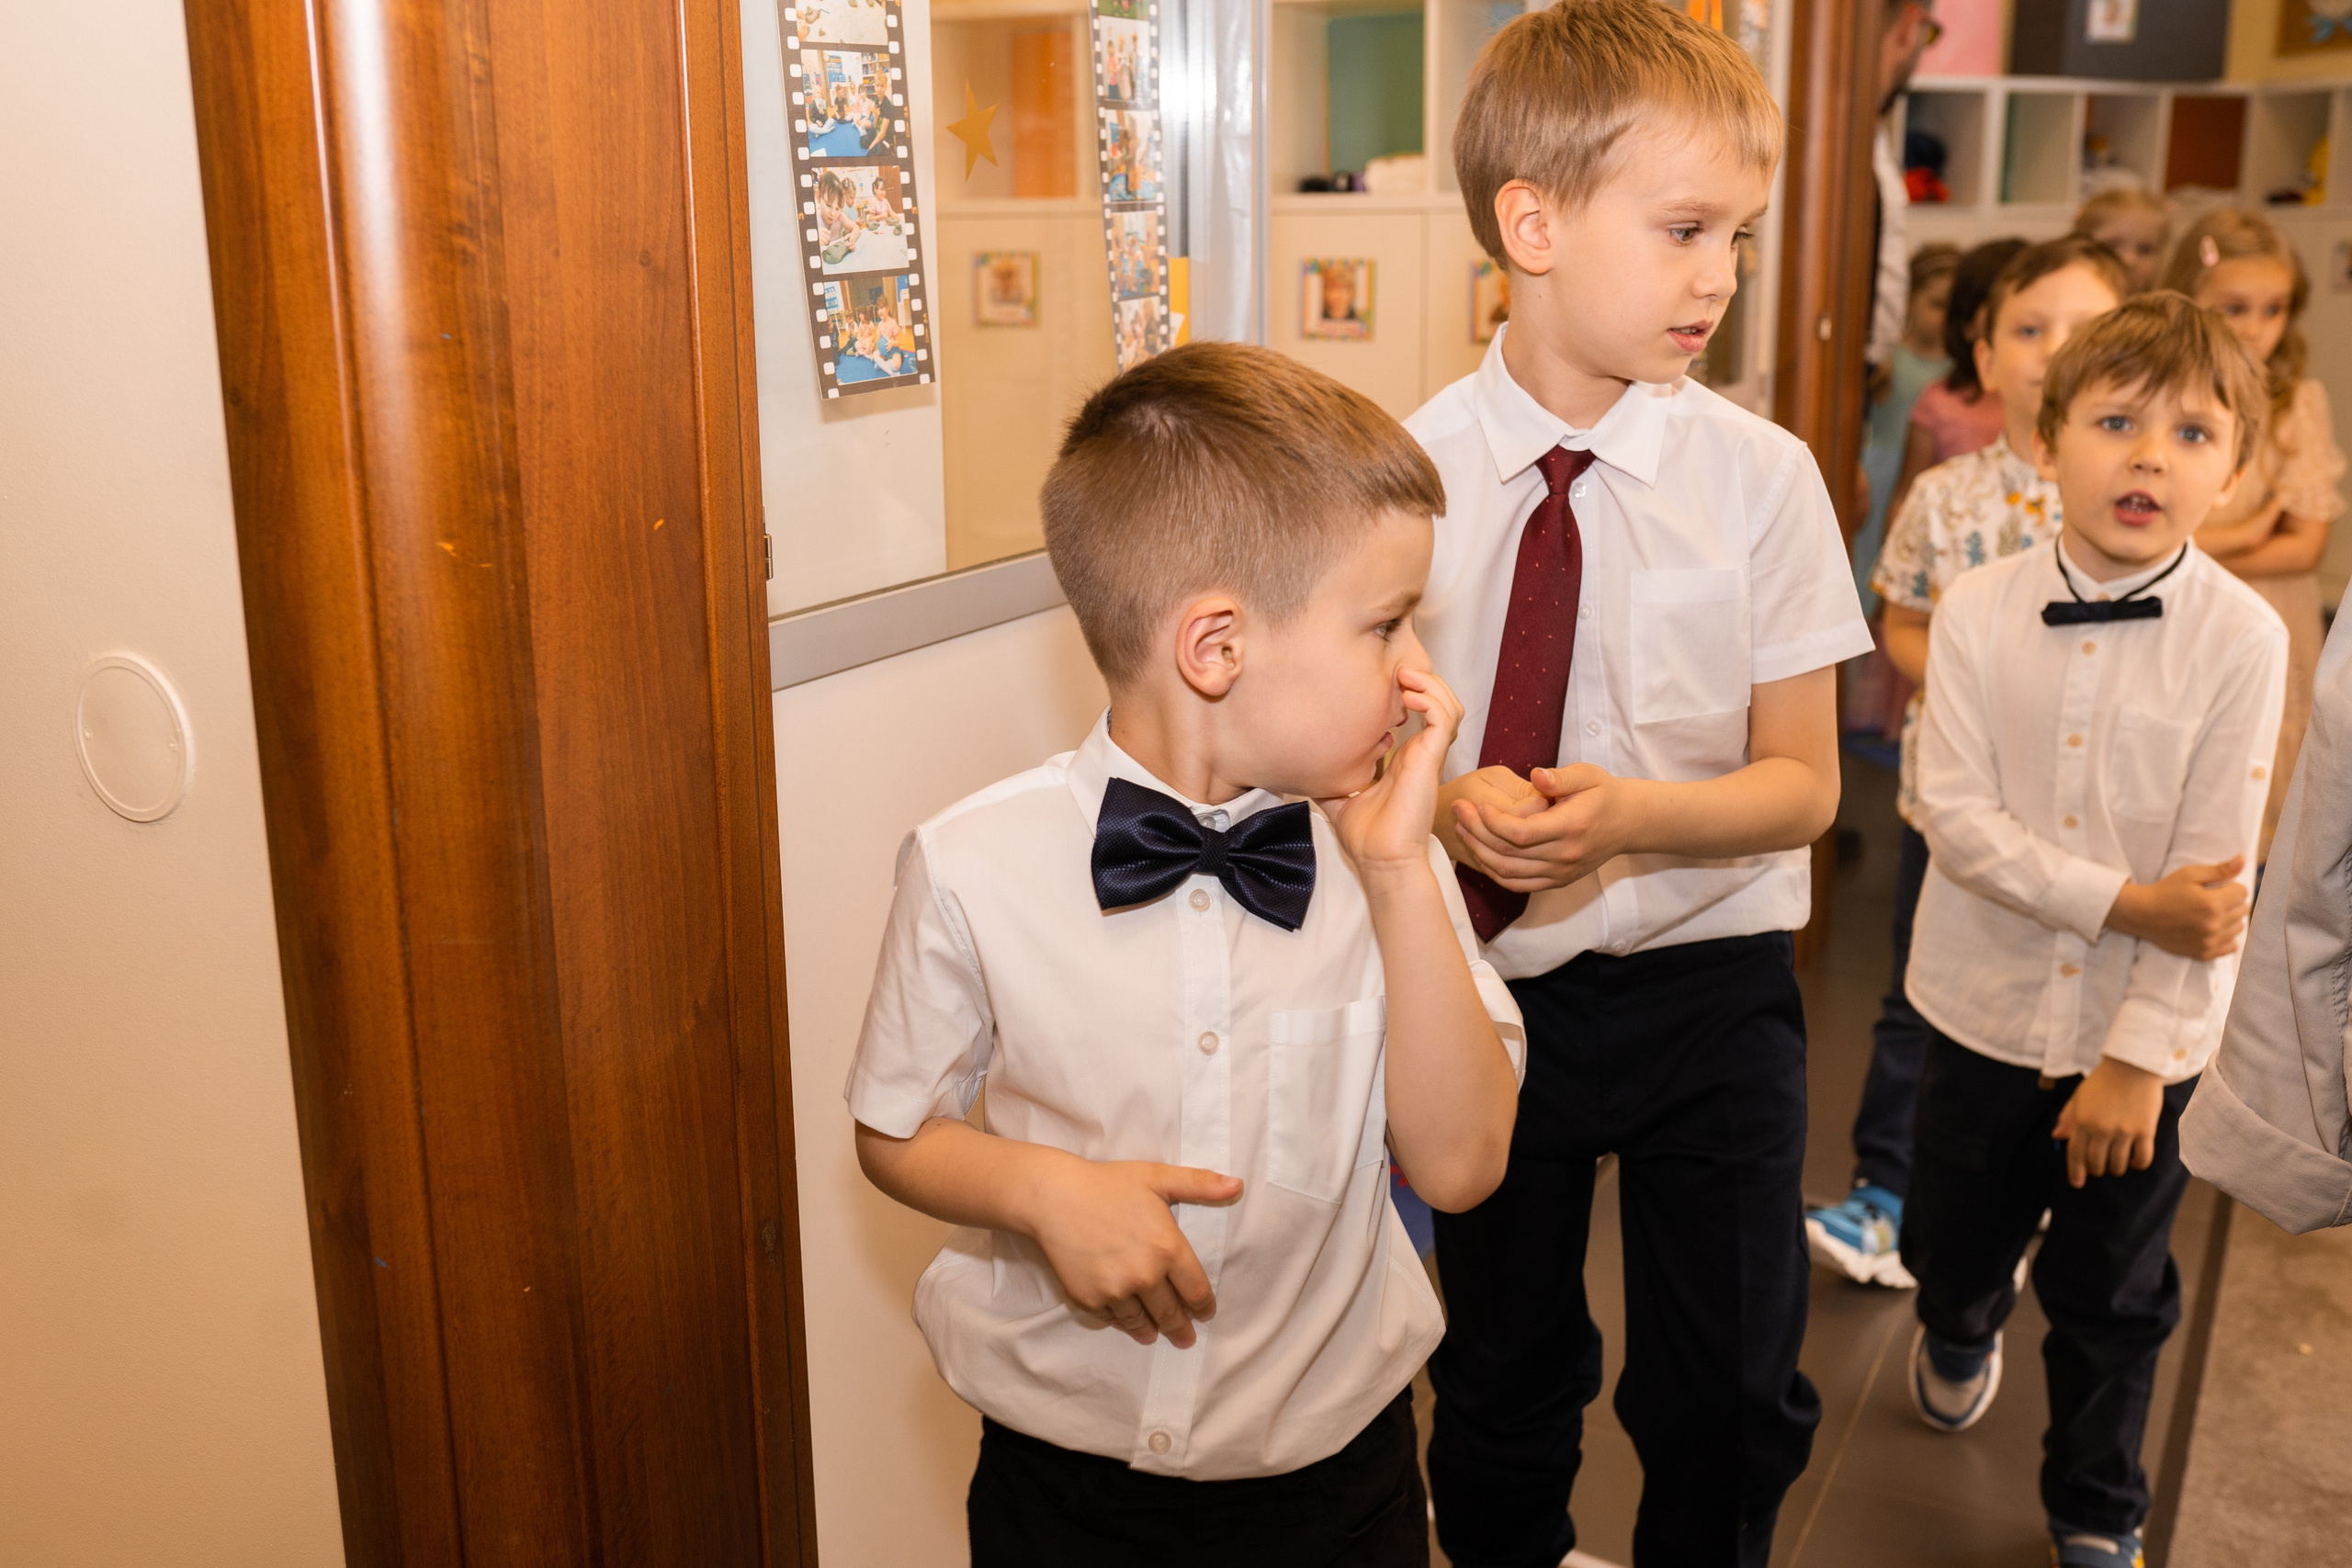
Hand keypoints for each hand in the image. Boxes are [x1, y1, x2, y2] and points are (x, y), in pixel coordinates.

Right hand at [1028, 1157, 1240, 1346]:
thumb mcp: (1157, 1178)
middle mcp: (1145, 1276)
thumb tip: (1237, 1185)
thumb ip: (1200, 1184)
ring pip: (1142, 1323)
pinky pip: (1113, 1319)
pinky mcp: (1090, 1299)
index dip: (1204, 1307)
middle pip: (1171, 1314)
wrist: (1054, 1197)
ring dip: (1152, 1331)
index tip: (1206, 1314)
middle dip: (1181, 1329)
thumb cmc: (1109, 1184)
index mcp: (1168, 1248)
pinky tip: (1126, 1321)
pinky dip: (1122, 1322)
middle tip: (1186, 1339)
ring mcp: (1116, 1291)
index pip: (1196, 1291)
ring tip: (1156, 1336)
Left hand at [1323, 667, 1467, 875]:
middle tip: (1397, 669)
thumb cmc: (1366, 836)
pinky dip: (1431, 700)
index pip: (1419, 714)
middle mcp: (1419, 753)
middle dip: (1422, 679)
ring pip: (1448, 706)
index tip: (1381, 681)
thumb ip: (1329, 777)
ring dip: (1430, 684)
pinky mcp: (1431, 760)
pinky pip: (1443, 719)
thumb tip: (1304, 766)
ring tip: (1406, 676)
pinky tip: (1410, 696)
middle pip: (1439, 702)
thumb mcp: (1339, 796)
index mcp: (1404, 758)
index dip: (1408, 691)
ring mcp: (1428, 756)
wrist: (1380, 860)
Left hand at [1449, 763, 1643, 889]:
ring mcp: (1561, 873)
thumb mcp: (1588, 775)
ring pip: (1508, 872)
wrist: (1627, 822)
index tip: (1476, 805)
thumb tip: (1536, 775)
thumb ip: (1561, 777)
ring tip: (1461, 829)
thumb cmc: (1603, 793)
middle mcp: (1565, 856)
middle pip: (1509, 853)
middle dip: (1477, 832)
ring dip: (1480, 852)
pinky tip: (1479, 852)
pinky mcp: (1557, 881)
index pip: (1522, 833)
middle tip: (1457, 811)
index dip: (1493, 822)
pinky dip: (1494, 872)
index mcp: (1571, 827)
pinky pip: (1518, 884)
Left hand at [2053, 1058, 2163, 1186]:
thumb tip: (2057, 1137)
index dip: (2075, 1172)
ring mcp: (2124, 1131)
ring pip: (2118, 1165)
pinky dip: (2137, 1164)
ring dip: (2115, 1169)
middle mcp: (2101, 1129)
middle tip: (2099, 1167)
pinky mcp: (2145, 1131)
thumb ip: (2068, 1117)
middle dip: (2096, 1169)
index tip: (2077, 1183)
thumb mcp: (2079, 1096)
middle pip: (2096, 1163)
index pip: (2075, 1154)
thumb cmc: (2103, 1080)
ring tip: (2116, 1165)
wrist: (2133, 1065)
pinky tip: (2134, 1162)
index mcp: (2082, 1121)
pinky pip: (2142, 1158)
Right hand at [2105, 858, 2248, 959]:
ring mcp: (2209, 941)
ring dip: (2229, 919)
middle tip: (2211, 899)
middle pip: (2243, 910)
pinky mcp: (2204, 953)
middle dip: (2231, 902)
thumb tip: (2244, 860)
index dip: (2230, 887)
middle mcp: (2214, 925)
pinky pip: (2231, 946)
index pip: (2243, 893)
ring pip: (2239, 928)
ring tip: (2210, 914)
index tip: (2215, 888)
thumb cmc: (2165, 891)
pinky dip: (2226, 937)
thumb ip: (2220, 869)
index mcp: (2212, 903)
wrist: (2141, 915)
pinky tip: (2211, 929)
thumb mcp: (2190, 874)